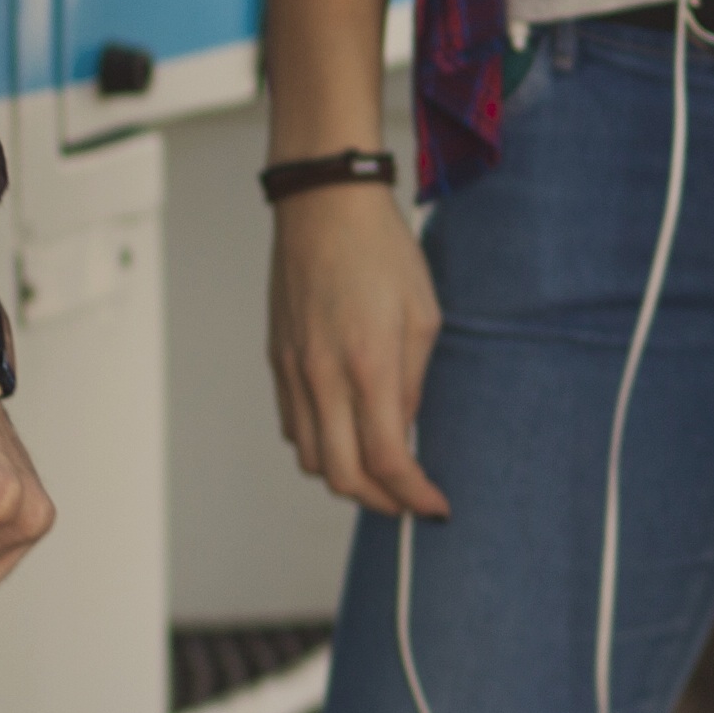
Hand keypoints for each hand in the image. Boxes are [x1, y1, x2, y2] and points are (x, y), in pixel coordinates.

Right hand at [268, 177, 448, 520]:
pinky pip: (293, 426)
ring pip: (310, 459)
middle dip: (380, 502)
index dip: (413, 496)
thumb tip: (402, 431)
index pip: (387, 460)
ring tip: (381, 471)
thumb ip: (412, 383)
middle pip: (341, 476)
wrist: (324, 206)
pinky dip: (321, 446)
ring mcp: (293, 372)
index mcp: (368, 366)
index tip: (436, 506)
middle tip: (410, 500)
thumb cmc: (383, 252)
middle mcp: (323, 378)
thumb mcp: (423, 316)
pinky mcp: (277, 361)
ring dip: (347, 477)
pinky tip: (348, 433)